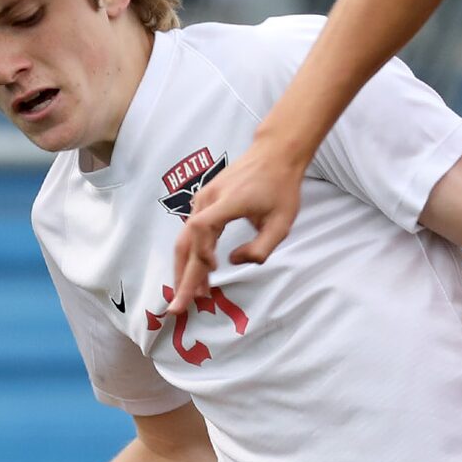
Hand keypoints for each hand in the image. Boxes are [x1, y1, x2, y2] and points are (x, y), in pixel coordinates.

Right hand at [166, 134, 307, 318]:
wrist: (274, 155)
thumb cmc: (281, 188)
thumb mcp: (282, 223)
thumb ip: (261, 248)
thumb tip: (234, 261)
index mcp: (227, 202)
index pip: (201, 228)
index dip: (201, 251)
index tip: (213, 269)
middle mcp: (208, 200)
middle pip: (185, 241)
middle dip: (182, 276)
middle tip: (178, 307)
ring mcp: (203, 199)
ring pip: (185, 239)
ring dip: (186, 269)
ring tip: (191, 297)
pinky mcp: (204, 202)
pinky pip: (192, 233)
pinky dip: (192, 255)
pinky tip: (199, 275)